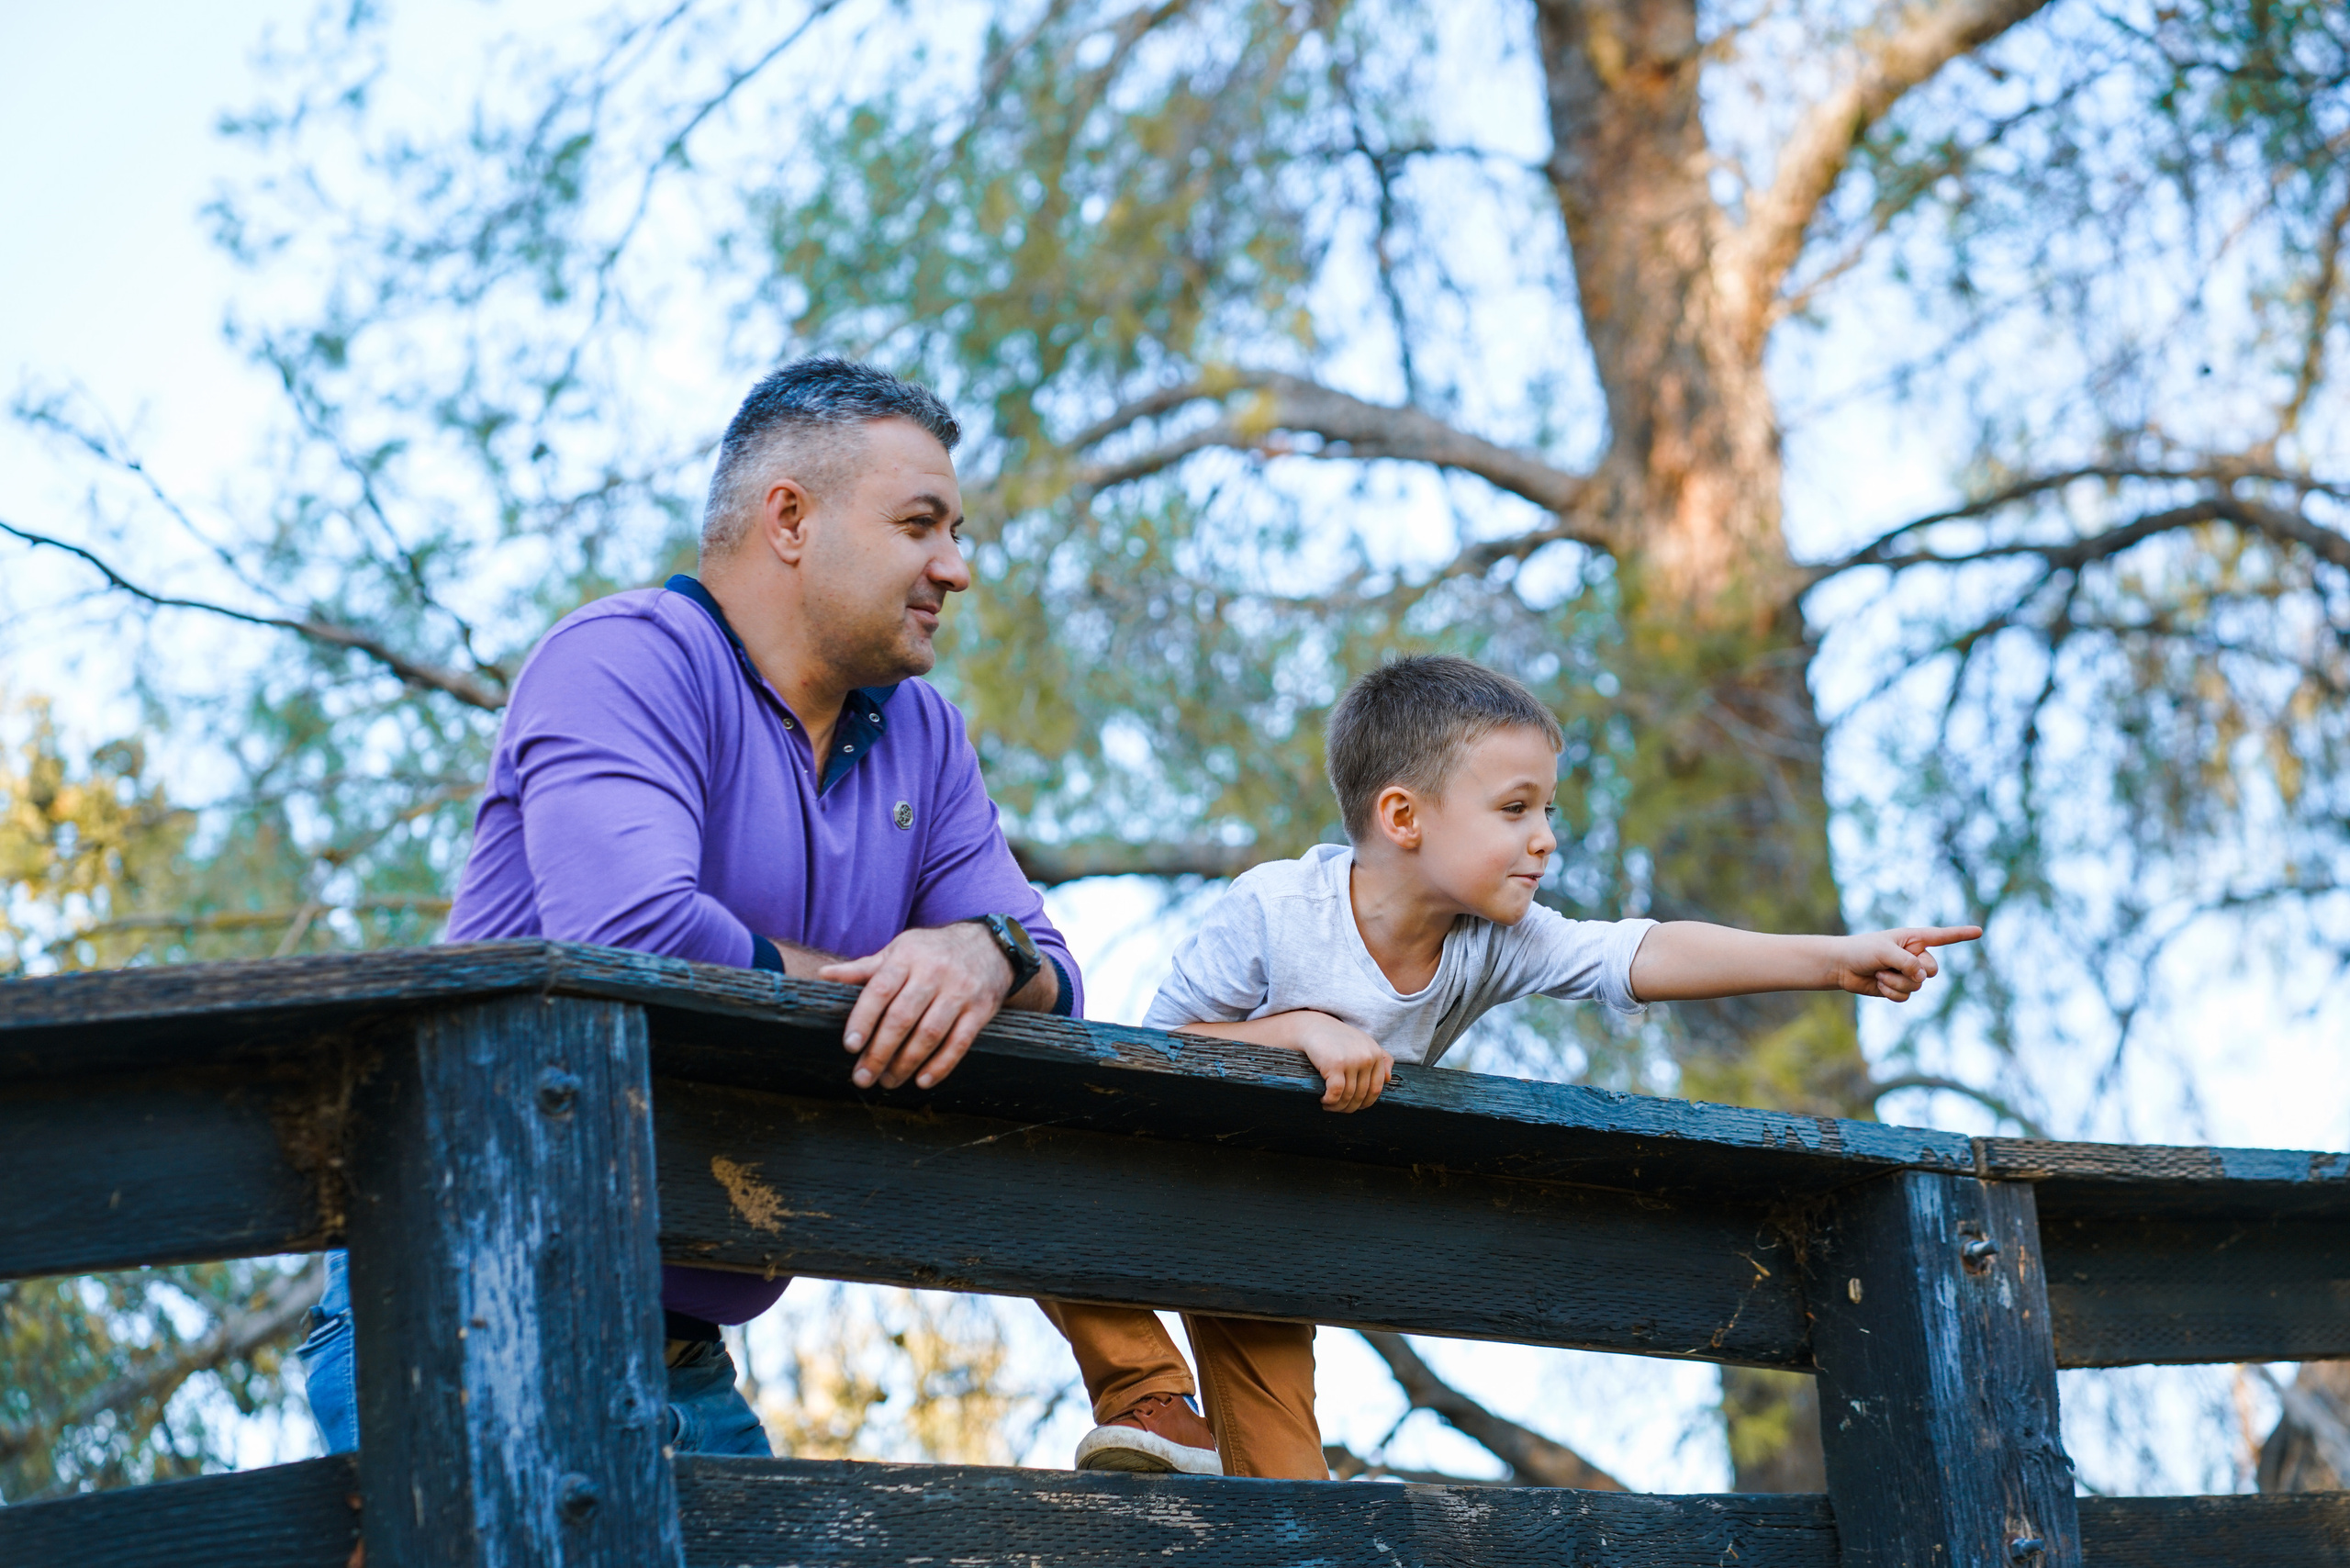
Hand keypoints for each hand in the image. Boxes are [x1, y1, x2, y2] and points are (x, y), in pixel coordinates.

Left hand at [819, 922, 1012, 1090]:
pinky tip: (923, 1080)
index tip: (849, 1046)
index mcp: (907, 957)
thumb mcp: (900, 950)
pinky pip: (960, 1043)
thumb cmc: (934, 951)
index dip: (863, 1020)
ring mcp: (960, 992)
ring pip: (930, 1034)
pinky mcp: (981, 1009)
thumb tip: (823, 975)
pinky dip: (941, 1065)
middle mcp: (934, 973)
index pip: (879, 991)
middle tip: (863, 1077)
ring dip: (906, 1064)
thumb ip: (865, 968)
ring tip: (889, 1081)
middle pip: (902, 1018)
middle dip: (880, 1052)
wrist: (991, 945)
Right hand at [1273, 1010, 1393, 1112]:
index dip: (1365, 1103)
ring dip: (1337, 1107)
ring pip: (1348, 1096)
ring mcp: (1351, 1061)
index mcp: (1376, 1054)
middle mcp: (1367, 1057)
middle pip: (1362, 1095)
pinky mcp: (1335, 1064)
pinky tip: (1323, 1100)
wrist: (1313, 1026)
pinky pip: (1336, 1093)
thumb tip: (1388, 1079)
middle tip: (1338, 1109)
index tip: (1353, 1106)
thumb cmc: (1338, 1038)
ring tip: (1328, 1106)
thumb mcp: (1363, 1043)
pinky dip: (1329, 1101)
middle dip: (1349, 1107)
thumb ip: (1381, 1058)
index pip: (1376, 1089)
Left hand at [1832, 925, 1980, 1000]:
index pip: (1942, 936)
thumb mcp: (1884, 951)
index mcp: (1914, 939)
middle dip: (1914, 971)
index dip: (1961, 934)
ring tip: (1879, 973)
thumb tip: (1923, 978)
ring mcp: (1907, 973)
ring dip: (1896, 982)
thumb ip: (1906, 962)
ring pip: (1917, 986)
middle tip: (1892, 965)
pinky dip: (1891, 992)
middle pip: (1932, 970)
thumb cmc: (1861, 950)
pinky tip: (1878, 984)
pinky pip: (1906, 996)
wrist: (1842, 966)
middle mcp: (1914, 955)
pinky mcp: (1898, 988)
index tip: (1979, 931)